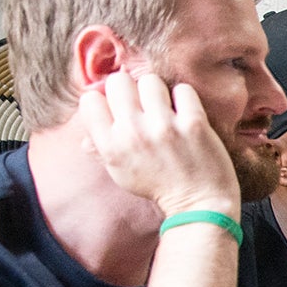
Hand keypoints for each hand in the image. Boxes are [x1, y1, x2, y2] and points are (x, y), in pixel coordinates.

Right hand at [78, 71, 239, 217]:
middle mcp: (133, 133)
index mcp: (111, 146)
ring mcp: (164, 127)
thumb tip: (87, 127)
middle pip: (118, 82)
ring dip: (157, 91)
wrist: (199, 205)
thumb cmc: (159, 187)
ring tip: (165, 109)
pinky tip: (185, 112)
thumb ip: (100, 147)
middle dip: (130, 90)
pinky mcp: (194, 124)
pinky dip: (185, 98)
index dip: (104, 100)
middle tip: (143, 106)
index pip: (90, 100)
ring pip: (149, 81)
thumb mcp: (120, 172)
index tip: (117, 108)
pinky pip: (183, 90)